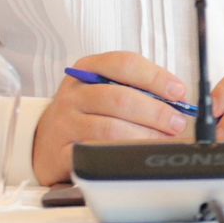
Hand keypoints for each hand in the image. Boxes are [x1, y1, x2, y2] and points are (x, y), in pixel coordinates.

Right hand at [32, 51, 189, 186]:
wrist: (45, 142)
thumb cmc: (84, 114)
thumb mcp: (105, 90)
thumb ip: (138, 90)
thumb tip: (177, 102)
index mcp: (88, 70)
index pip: (124, 64)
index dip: (155, 77)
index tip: (178, 92)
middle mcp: (74, 93)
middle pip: (120, 98)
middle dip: (155, 112)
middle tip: (177, 123)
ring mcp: (65, 123)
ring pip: (110, 128)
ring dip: (144, 136)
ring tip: (163, 141)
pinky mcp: (61, 153)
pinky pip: (95, 155)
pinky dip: (121, 156)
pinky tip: (137, 158)